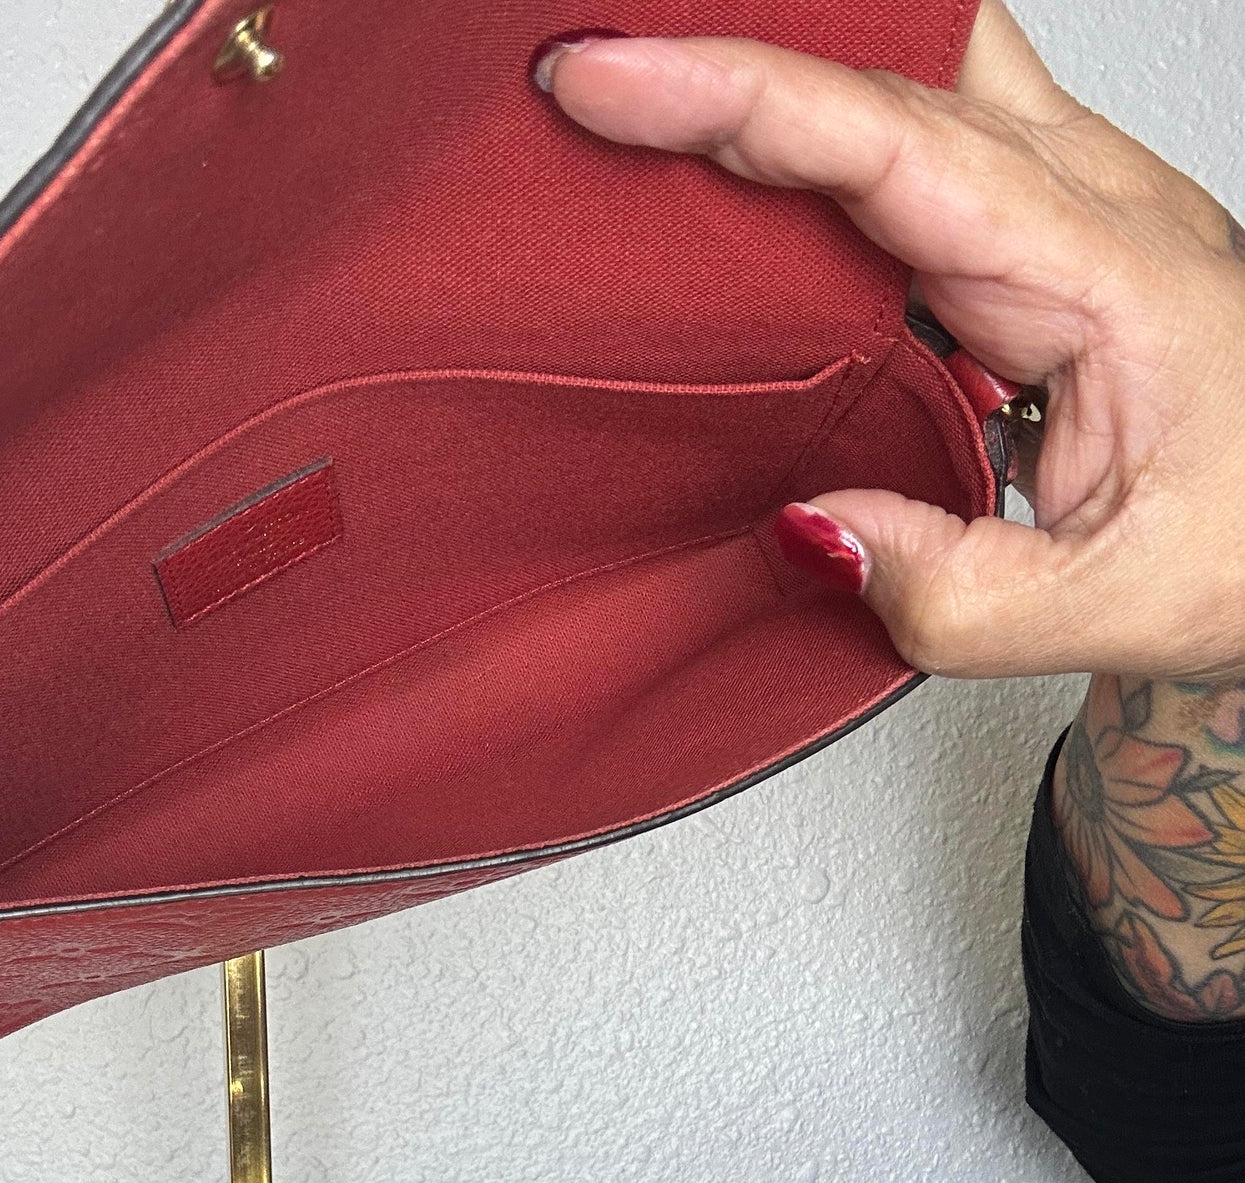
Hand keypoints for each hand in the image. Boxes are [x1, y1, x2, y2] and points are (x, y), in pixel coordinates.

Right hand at [534, 3, 1244, 681]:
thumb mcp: (1104, 607)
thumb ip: (949, 589)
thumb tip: (807, 526)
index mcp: (1108, 276)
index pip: (898, 145)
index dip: (741, 98)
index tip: (607, 77)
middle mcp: (1092, 208)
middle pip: (898, 61)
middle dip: (739, 57)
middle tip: (592, 80)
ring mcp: (1072, 206)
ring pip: (917, 70)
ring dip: (790, 80)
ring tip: (648, 107)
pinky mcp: (1044, 234)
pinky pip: (922, 137)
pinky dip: (823, 138)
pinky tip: (748, 172)